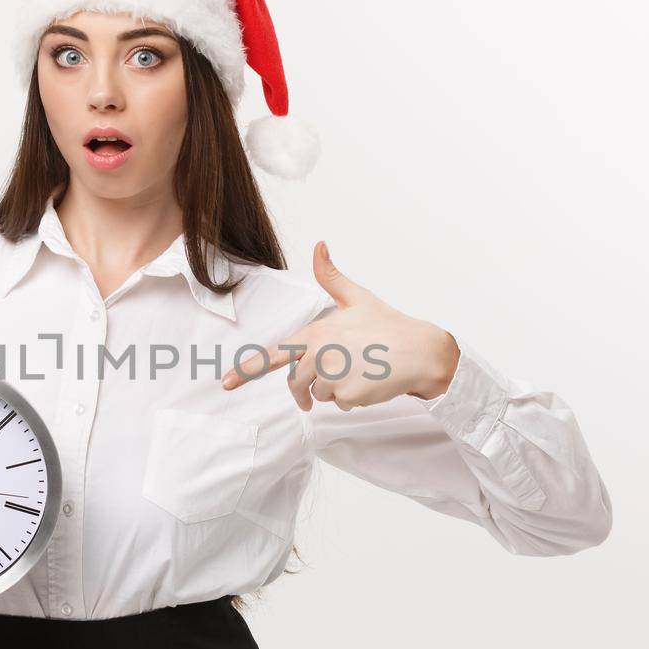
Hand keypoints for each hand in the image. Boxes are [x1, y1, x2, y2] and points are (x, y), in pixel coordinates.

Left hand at [220, 241, 460, 410]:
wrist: (422, 351)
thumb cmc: (389, 325)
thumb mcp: (357, 298)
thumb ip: (331, 277)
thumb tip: (319, 244)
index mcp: (316, 332)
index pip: (274, 354)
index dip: (246, 369)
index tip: (226, 383)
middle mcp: (320, 353)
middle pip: (297, 383)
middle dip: (308, 389)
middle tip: (334, 380)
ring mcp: (333, 376)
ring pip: (318, 396)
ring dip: (334, 391)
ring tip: (359, 373)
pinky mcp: (348, 395)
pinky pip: (339, 405)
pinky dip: (352, 399)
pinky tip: (369, 383)